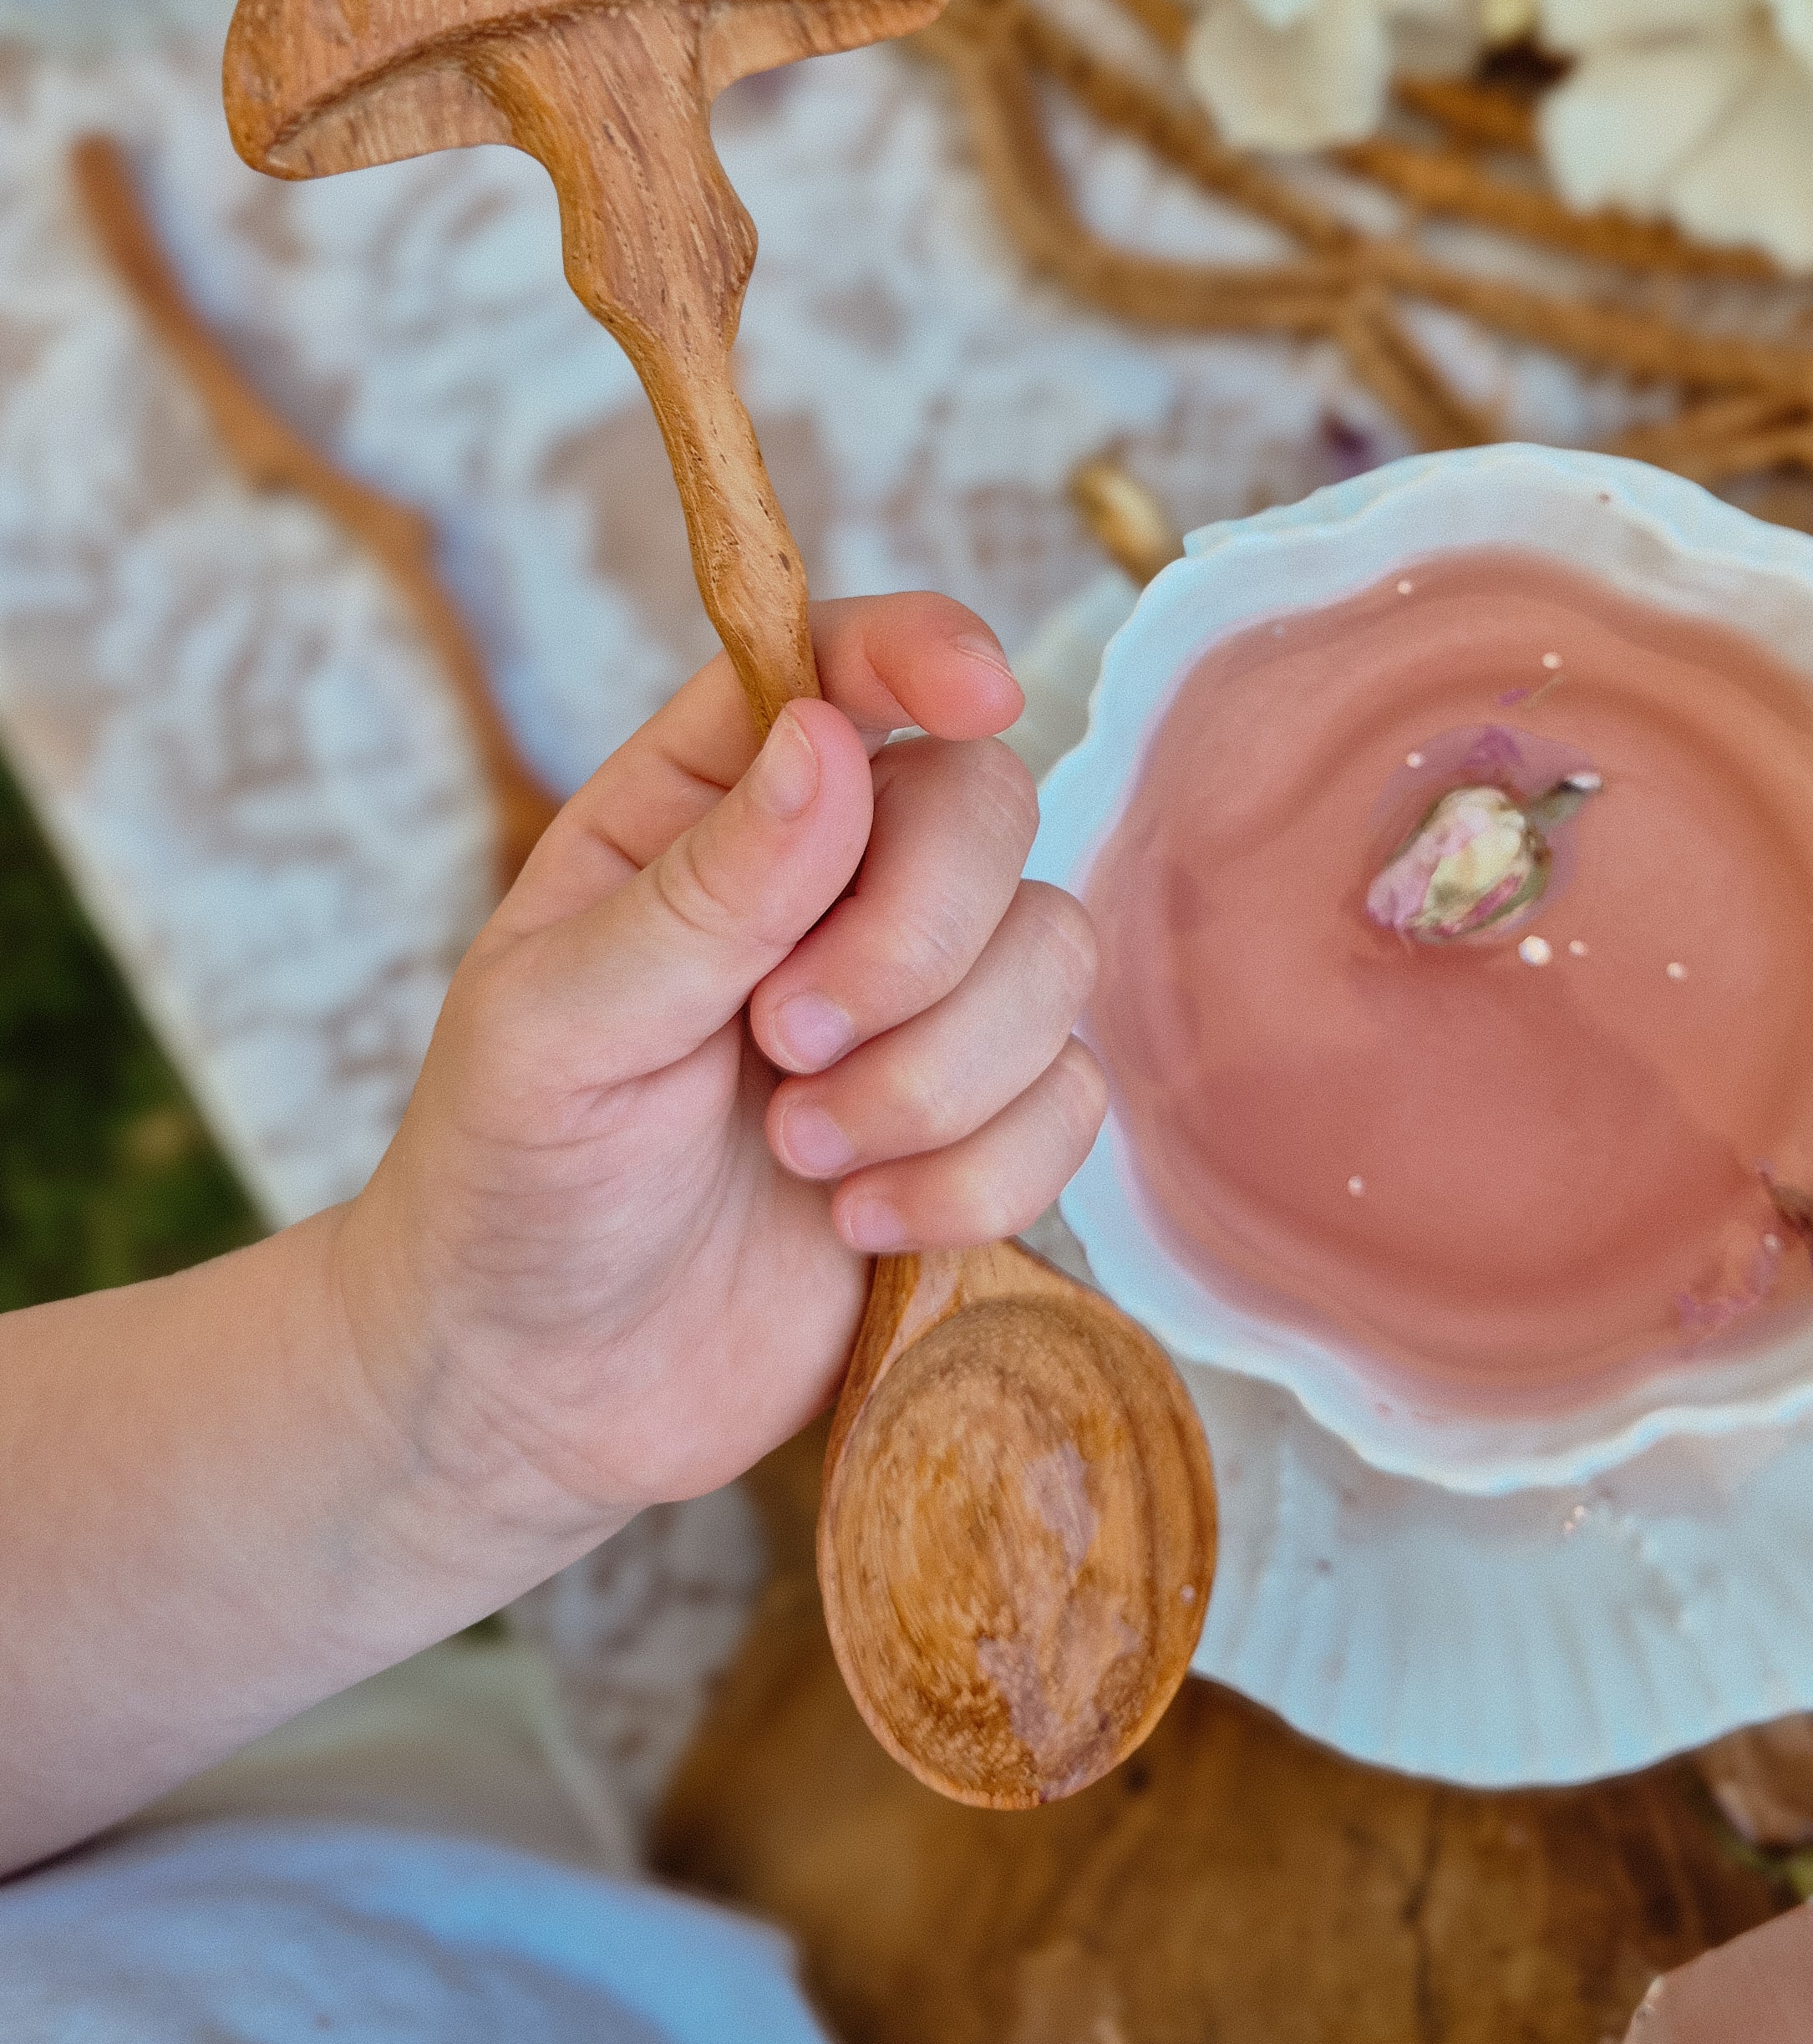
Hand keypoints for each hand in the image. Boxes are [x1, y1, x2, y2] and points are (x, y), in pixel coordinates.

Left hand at [334, 594, 1102, 1547]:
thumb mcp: (554, 1027)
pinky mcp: (979, 1122)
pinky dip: (977, 1176)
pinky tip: (860, 1225)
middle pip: (988, 805)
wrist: (534, 1393)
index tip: (978, 692)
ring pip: (1054, 952)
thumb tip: (829, 741)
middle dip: (912, 942)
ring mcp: (920, 1000)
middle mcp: (834, 876)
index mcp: (704, 807)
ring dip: (934, 1078)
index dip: (923, 650)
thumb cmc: (508, 1181)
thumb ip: (701, 890)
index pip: (838, 664)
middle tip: (782, 1044)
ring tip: (799, 1154)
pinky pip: (1074, 1099)